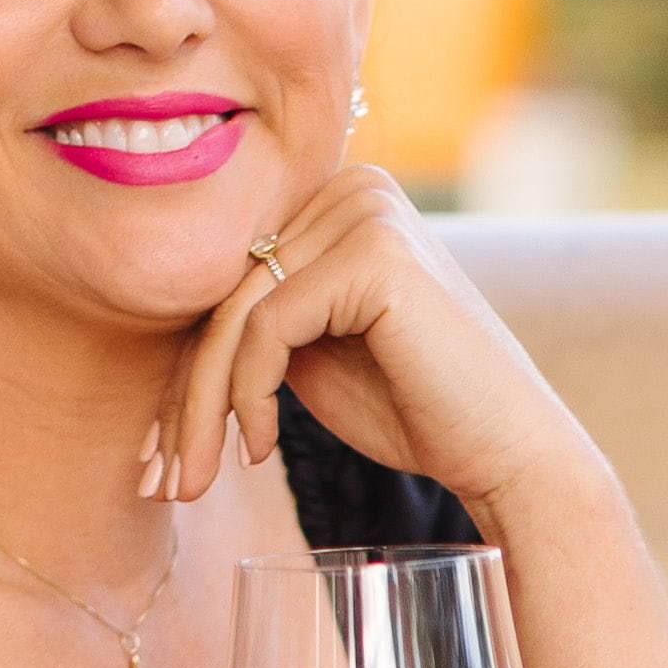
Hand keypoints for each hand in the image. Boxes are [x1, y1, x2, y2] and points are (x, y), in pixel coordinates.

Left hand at [158, 165, 610, 523]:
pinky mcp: (372, 251)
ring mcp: (366, 210)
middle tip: (161, 476)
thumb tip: (175, 330)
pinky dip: (247, 394)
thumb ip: (261, 322)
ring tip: (190, 480)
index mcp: (342, 201)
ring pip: (237, 310)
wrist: (508, 452)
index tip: (159, 450)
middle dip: (186, 392)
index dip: (190, 366)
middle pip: (228, 289)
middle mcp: (354, 187)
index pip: (235, 276)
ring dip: (202, 405)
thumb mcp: (317, 354)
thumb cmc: (419, 412)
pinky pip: (267, 324)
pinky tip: (258, 449)